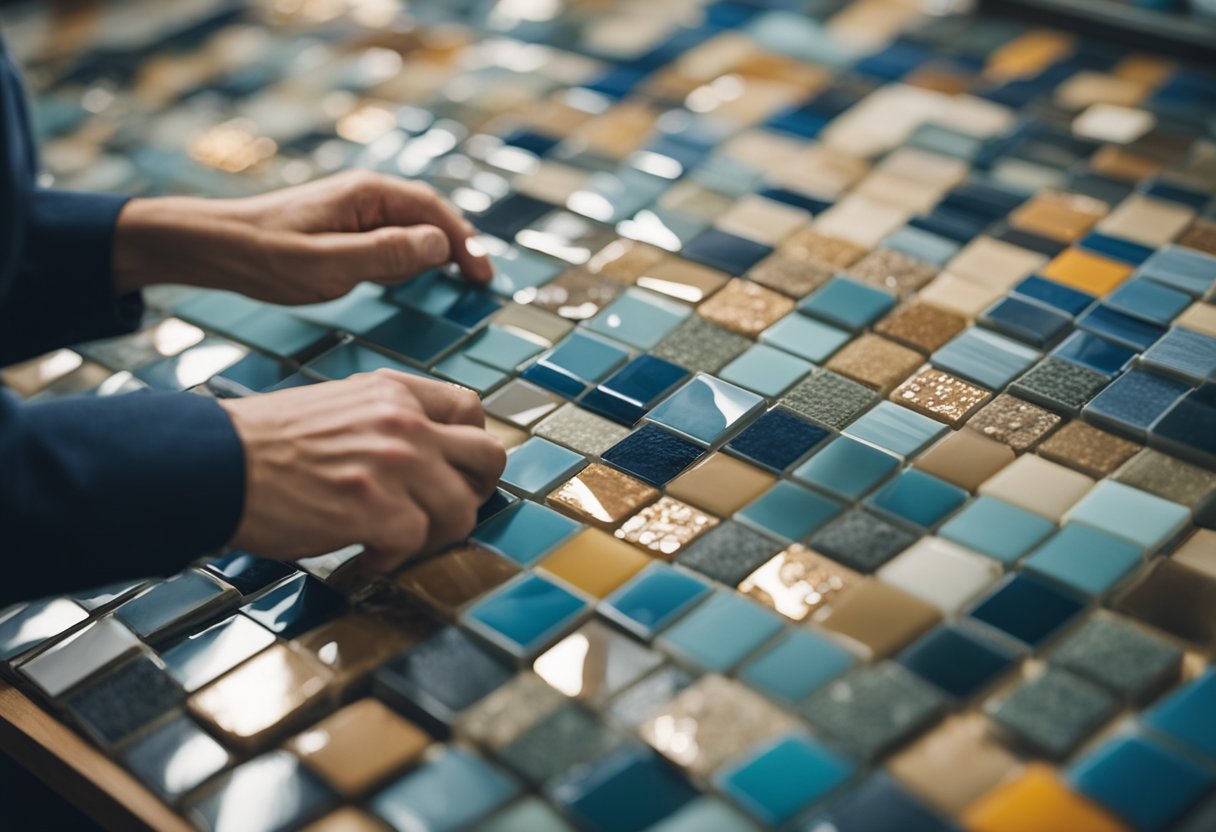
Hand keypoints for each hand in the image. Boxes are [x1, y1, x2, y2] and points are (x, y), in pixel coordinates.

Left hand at [112, 170, 491, 302]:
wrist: (214, 248)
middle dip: (455, 249)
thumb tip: (440, 246)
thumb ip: (387, 255)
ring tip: (442, 285)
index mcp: (369, 195)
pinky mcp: (343, 229)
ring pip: (409, 232)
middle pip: (428, 218)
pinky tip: (397, 281)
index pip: (435, 212)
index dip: (466, 244)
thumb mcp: (330, 264)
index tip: (484, 278)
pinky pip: (387, 242)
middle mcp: (367, 196)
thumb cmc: (266, 257)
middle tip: (477, 284)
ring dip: (427, 257)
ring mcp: (355, 212)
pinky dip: (403, 261)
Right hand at [218, 369, 506, 573]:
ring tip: (399, 543)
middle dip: (475, 491)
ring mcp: (394, 465)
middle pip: (488, 457)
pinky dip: (394, 561)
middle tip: (446, 514)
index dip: (469, 445)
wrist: (212, 464)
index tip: (453, 470)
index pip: (470, 408)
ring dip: (435, 535)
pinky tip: (367, 558)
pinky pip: (418, 543)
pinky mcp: (377, 509)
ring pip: (463, 509)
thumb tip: (428, 449)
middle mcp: (403, 422)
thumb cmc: (265, 444)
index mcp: (393, 392)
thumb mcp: (337, 405)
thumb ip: (387, 418)